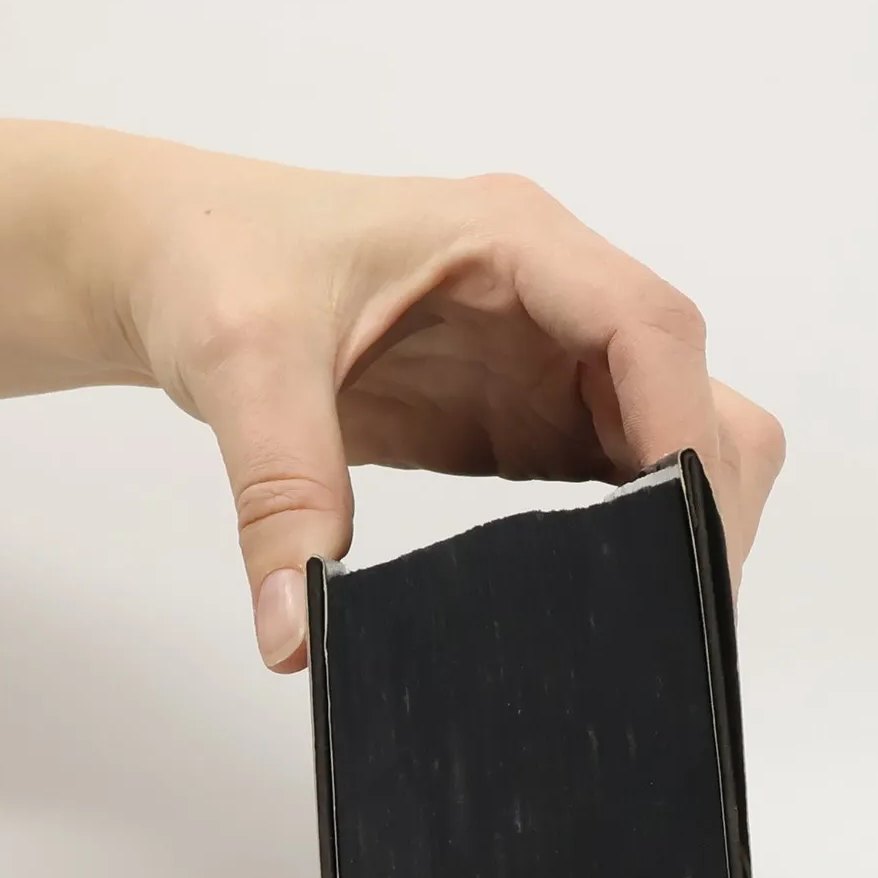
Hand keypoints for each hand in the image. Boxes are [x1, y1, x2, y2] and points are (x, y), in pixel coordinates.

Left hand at [90, 152, 786, 670]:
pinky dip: (629, 542)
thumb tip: (297, 635)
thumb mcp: (241, 368)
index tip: (689, 538)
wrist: (175, 264)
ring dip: (675, 527)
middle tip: (676, 617)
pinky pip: (615, 480)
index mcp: (514, 242)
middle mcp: (556, 298)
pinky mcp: (527, 420)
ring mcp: (549, 362)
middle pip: (694, 393)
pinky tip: (599, 609)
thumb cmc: (213, 266)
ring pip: (672, 441)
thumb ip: (279, 495)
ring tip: (646, 628)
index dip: (686, 433)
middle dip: (702, 498)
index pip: (649, 331)